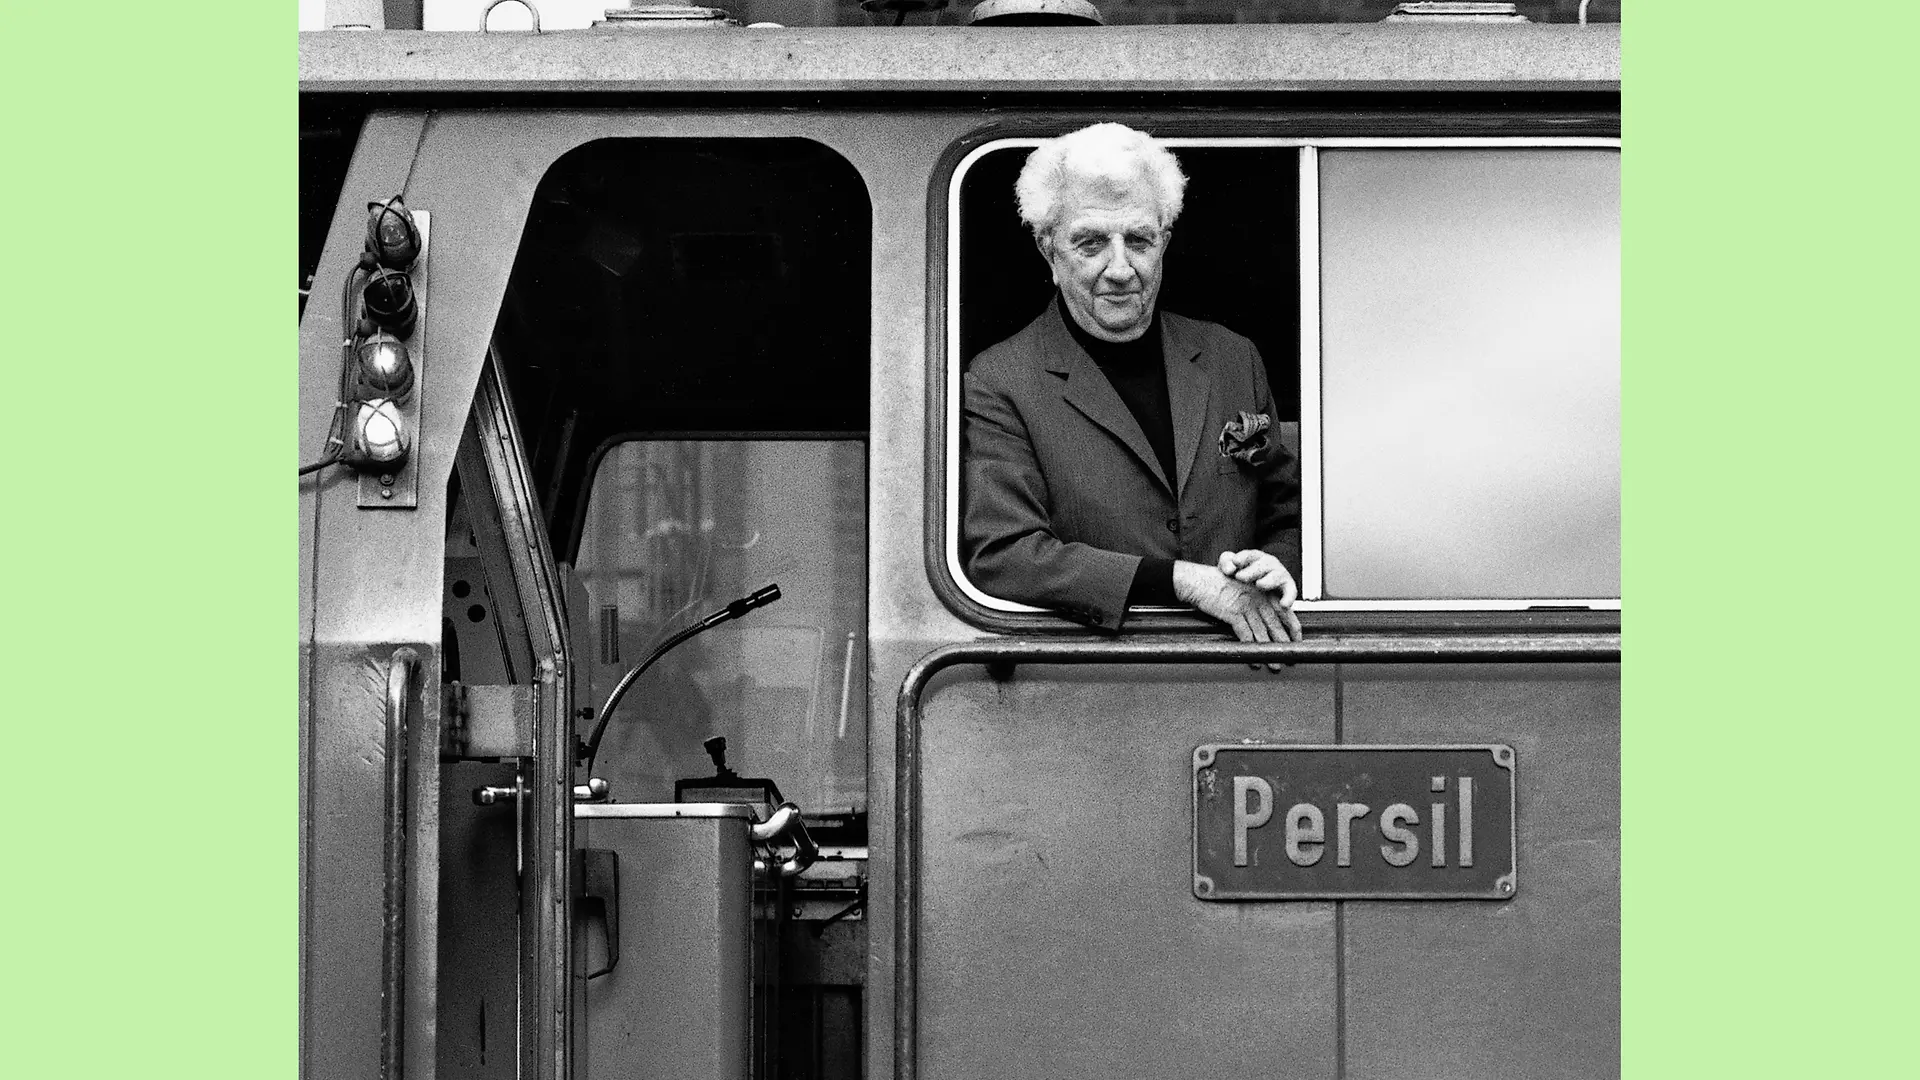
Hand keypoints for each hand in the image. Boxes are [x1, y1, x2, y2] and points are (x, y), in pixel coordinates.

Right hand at [1173, 561, 1302, 668]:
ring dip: (1269, 651)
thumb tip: (1260, 623)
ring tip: (1274, 664)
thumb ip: (1251, 603)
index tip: (1297, 641)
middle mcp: (1256, 598)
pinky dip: (1250, 649)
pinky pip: (1245, 635)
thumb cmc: (1215, 584)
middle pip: (1275, 625)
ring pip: (1262, 633)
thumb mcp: (1239, 590)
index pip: (1283, 612)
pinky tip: (1254, 660)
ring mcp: (1245, 606)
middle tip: (1290, 658)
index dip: (1292, 627)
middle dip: (1284, 644)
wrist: (1197, 580)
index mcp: (1261, 592)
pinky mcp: (1232, 613)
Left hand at [1216, 549, 1298, 605]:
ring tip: (1259, 584)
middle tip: (1240, 577)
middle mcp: (1269, 563)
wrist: (1258, 588)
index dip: (1242, 557)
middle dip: (1252, 570)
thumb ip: (1226, 563)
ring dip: (1268, 580)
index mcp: (1255, 557)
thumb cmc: (1242, 574)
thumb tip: (1230, 568)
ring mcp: (1279, 574)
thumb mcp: (1231, 567)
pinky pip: (1291, 592)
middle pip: (1263, 564)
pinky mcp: (1288, 587)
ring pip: (1277, 575)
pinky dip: (1289, 597)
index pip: (1249, 555)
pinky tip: (1283, 604)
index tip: (1235, 561)